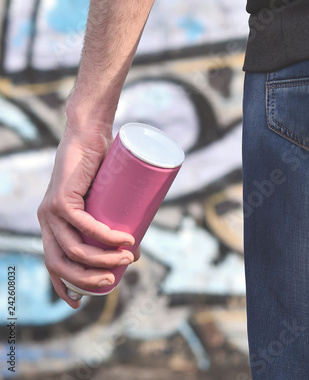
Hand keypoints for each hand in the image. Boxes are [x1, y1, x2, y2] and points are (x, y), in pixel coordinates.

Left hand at [37, 124, 140, 308]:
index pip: (52, 264)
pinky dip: (105, 237)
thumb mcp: (107, 203)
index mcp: (52, 225)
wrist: (89, 133)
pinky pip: (82, 225)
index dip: (63, 287)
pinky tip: (123, 241)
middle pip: (60, 263)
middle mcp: (46, 221)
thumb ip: (116, 225)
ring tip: (129, 257)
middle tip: (115, 279)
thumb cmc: (101, 168)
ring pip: (73, 248)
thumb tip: (134, 253)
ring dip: (102, 259)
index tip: (80, 302)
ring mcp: (51, 210)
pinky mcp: (62, 197)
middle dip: (88, 278)